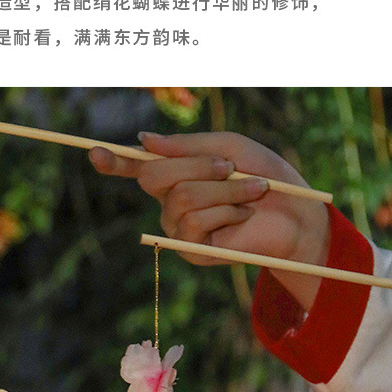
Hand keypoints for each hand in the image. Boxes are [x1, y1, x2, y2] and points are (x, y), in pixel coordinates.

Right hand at [89, 131, 329, 310]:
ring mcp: (178, 228)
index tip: (94, 152)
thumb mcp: (229, 148)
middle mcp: (169, 201)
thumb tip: (143, 140)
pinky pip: (194, 222)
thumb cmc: (267, 177)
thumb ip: (187, 146)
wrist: (298, 214)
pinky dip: (226, 211)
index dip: (114, 161)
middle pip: (153, 176)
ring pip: (180, 198)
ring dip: (222, 190)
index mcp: (176, 173)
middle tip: (230, 166)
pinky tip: (243, 215)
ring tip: (253, 191)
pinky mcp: (192, 250)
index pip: (135, 168)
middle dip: (196, 165)